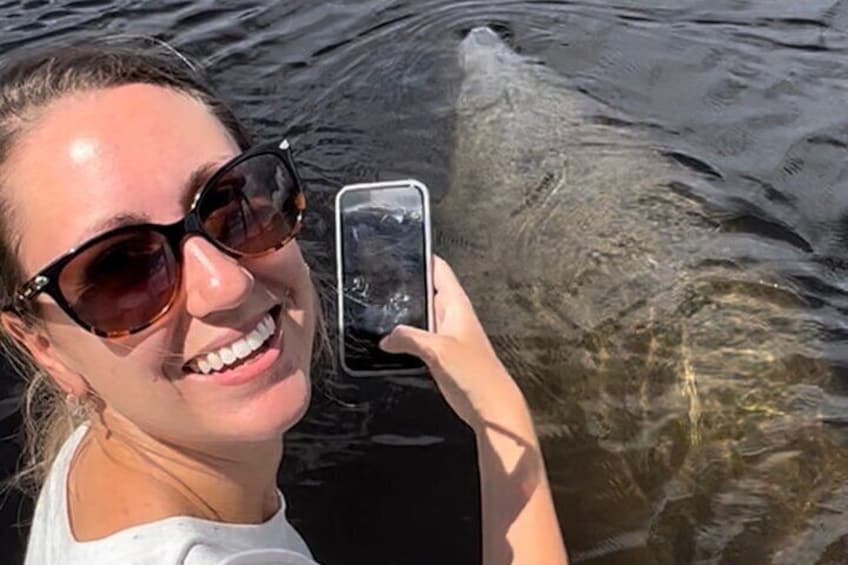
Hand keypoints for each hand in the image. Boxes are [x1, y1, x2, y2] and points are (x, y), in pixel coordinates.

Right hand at [379, 256, 527, 429]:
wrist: (491, 407)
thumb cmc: (475, 374)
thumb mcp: (438, 350)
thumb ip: (410, 338)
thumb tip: (387, 338)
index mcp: (456, 305)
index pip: (437, 269)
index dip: (420, 256)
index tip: (399, 250)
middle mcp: (450, 316)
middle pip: (425, 291)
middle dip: (405, 287)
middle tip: (376, 280)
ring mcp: (445, 335)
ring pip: (419, 316)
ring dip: (403, 315)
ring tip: (375, 309)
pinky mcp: (440, 355)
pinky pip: (417, 339)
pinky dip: (403, 338)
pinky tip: (387, 342)